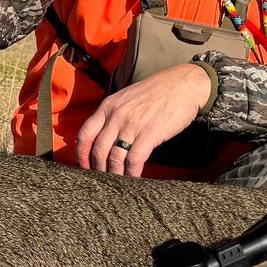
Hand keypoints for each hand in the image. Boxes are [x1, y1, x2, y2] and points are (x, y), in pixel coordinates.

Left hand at [74, 64, 211, 177]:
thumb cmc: (159, 91)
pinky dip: (132, 173)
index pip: (85, 133)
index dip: (82, 154)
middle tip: (102, 179)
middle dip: (98, 168)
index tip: (84, 166)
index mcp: (108, 106)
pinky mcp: (149, 133)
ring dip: (114, 174)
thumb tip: (108, 137)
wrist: (184, 84)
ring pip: (115, 157)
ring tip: (117, 182)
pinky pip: (134, 159)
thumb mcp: (128, 97)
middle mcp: (116, 115)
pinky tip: (134, 178)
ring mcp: (132, 125)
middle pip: (98, 149)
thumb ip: (115, 114)